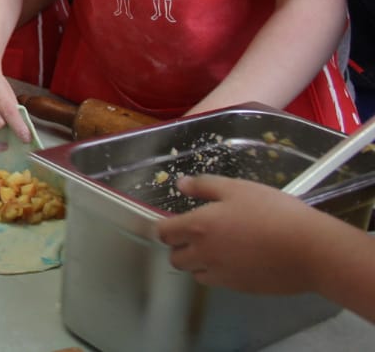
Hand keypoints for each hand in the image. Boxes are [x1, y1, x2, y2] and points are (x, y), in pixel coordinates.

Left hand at [156, 175, 326, 294]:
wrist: (311, 249)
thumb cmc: (273, 212)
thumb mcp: (237, 188)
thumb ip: (204, 186)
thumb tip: (181, 184)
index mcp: (198, 227)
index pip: (163, 233)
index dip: (167, 226)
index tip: (177, 220)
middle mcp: (204, 255)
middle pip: (175, 258)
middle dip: (180, 247)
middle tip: (198, 234)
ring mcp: (222, 276)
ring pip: (195, 273)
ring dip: (199, 262)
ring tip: (219, 247)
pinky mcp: (240, 289)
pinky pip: (218, 282)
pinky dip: (219, 273)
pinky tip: (238, 259)